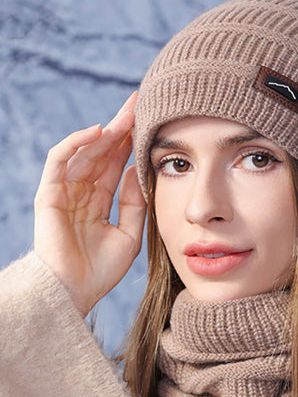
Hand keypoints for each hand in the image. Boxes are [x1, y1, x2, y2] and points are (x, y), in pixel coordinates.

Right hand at [34, 92, 145, 316]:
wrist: (74, 292)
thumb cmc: (100, 270)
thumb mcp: (129, 235)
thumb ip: (134, 203)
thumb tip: (137, 171)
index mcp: (100, 202)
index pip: (116, 165)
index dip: (131, 144)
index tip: (150, 123)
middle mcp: (82, 193)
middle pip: (102, 152)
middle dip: (120, 128)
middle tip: (140, 103)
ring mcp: (64, 192)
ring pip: (84, 152)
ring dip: (105, 132)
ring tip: (127, 114)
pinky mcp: (49, 194)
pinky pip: (60, 161)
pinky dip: (76, 144)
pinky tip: (99, 132)